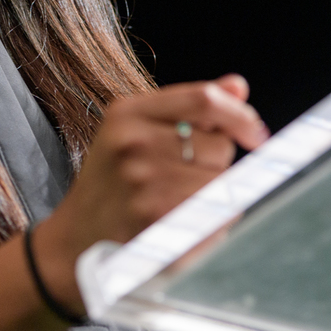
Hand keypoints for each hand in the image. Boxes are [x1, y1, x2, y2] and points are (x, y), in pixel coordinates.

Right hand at [31, 74, 267, 314]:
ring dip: (213, 197)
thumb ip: (188, 107)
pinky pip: (214, 216)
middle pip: (220, 145)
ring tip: (176, 204)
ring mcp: (143, 182)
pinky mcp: (155, 222)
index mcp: (128, 112)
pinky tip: (181, 226)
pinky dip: (210, 224)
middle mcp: (133, 142)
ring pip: (222, 183)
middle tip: (180, 180)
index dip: (241, 115)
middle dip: (215, 164)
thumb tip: (237, 86)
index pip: (205, 99)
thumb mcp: (133, 132)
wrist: (74, 244)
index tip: (256, 135)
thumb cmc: (110, 185)